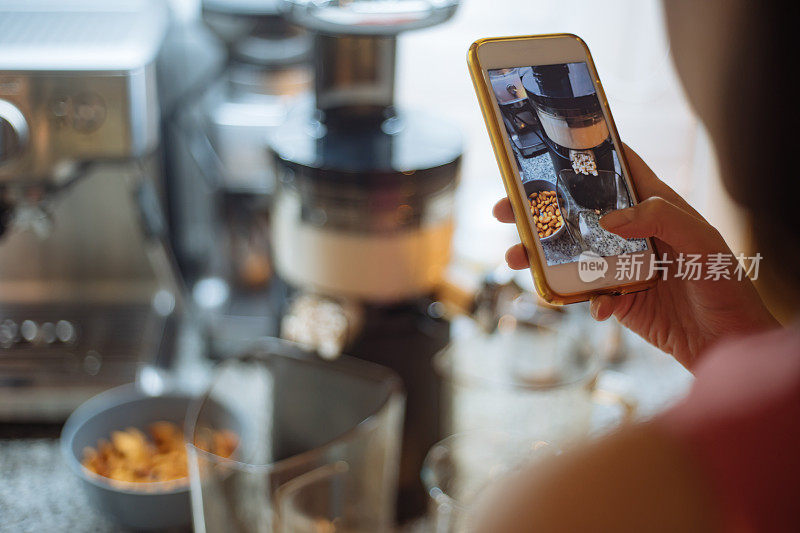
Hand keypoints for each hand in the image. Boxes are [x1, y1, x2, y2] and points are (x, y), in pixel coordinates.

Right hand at [493, 145, 776, 367]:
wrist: (727, 345)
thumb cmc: (726, 286)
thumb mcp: (703, 242)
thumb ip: (660, 219)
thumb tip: (609, 218)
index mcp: (655, 207)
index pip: (620, 169)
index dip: (588, 154)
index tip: (549, 145)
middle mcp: (632, 232)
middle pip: (577, 211)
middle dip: (540, 208)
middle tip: (505, 208)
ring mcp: (619, 265)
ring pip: (569, 252)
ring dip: (540, 254)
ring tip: (514, 257)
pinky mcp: (615, 298)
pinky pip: (584, 293)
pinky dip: (580, 299)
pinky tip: (596, 307)